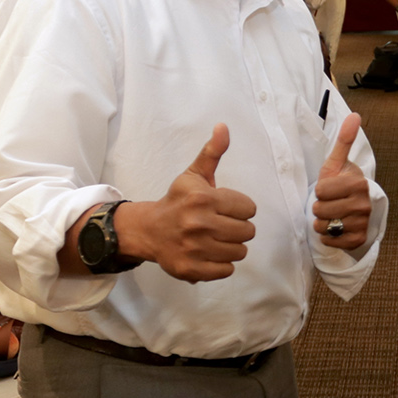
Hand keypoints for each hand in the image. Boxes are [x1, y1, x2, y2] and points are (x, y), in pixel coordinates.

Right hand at [126, 124, 257, 281]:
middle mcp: (199, 224)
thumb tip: (223, 127)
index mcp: (203, 199)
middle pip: (248, 232)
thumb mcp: (194, 174)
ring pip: (240, 252)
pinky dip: (221, 264)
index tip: (225, 208)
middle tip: (221, 224)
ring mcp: (195, 249)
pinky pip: (227, 270)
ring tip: (216, 239)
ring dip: (232, 246)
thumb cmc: (178, 201)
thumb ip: (212, 152)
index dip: (240, 208)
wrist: (148, 230)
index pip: (249, 209)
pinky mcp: (191, 270)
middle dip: (238, 227)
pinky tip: (209, 253)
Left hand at [311, 113, 371, 249]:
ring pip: (324, 226)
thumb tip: (354, 115)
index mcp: (357, 183)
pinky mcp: (358, 239)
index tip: (329, 189)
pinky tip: (336, 228)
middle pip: (320, 210)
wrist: (356, 208)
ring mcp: (362, 223)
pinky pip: (330, 240)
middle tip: (330, 204)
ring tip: (332, 215)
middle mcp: (363, 204)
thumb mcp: (338, 163)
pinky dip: (328, 236)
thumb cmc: (341, 184)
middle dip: (320, 208)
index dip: (320, 191)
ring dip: (322, 223)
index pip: (321, 192)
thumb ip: (344, 141)